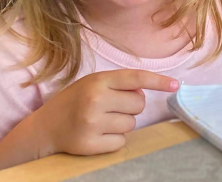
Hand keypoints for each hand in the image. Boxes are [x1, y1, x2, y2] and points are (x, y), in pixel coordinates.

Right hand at [28, 69, 178, 156]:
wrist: (44, 128)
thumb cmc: (75, 102)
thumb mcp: (93, 83)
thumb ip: (118, 84)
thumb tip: (145, 92)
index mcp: (98, 80)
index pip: (136, 78)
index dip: (158, 81)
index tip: (176, 84)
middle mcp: (95, 100)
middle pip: (139, 104)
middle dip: (131, 106)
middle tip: (111, 107)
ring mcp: (92, 123)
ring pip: (131, 124)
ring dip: (122, 123)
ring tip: (101, 120)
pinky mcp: (91, 144)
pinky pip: (121, 142)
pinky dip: (114, 139)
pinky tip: (97, 134)